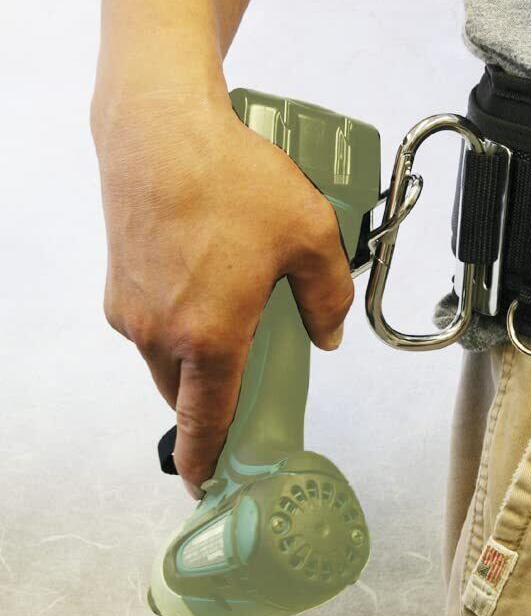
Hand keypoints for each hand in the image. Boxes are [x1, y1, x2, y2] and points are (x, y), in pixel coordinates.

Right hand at [91, 88, 353, 497]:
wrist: (159, 130)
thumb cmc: (230, 180)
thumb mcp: (310, 235)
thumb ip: (328, 295)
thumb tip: (329, 333)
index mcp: (209, 339)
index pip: (206, 423)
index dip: (208, 461)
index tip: (207, 485)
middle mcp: (160, 335)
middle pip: (186, 392)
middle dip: (211, 396)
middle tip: (245, 370)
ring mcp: (131, 310)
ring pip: (165, 357)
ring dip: (193, 352)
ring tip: (230, 304)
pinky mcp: (117, 284)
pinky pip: (150, 322)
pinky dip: (175, 319)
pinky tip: (202, 273)